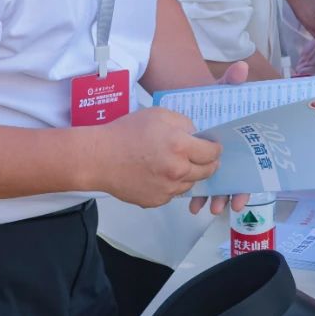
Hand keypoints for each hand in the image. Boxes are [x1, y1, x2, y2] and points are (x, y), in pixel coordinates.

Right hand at [96, 108, 221, 208]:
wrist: (99, 158)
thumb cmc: (126, 132)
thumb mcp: (159, 114)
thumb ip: (184, 123)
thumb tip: (197, 135)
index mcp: (180, 146)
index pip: (212, 153)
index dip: (215, 148)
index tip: (213, 146)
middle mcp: (177, 171)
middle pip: (207, 171)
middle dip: (208, 163)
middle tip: (202, 156)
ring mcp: (167, 189)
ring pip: (190, 184)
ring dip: (189, 174)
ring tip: (176, 163)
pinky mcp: (156, 201)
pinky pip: (172, 193)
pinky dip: (171, 185)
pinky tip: (159, 173)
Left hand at [187, 62, 250, 215]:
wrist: (189, 103)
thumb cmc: (210, 100)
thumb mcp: (220, 90)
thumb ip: (231, 80)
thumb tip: (241, 69)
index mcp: (239, 143)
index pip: (248, 168)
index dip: (245, 185)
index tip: (240, 197)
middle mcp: (230, 156)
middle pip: (233, 182)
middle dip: (226, 197)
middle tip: (218, 207)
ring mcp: (215, 162)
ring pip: (217, 187)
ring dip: (211, 199)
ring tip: (201, 208)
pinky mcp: (199, 164)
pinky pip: (200, 184)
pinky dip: (196, 195)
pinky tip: (190, 203)